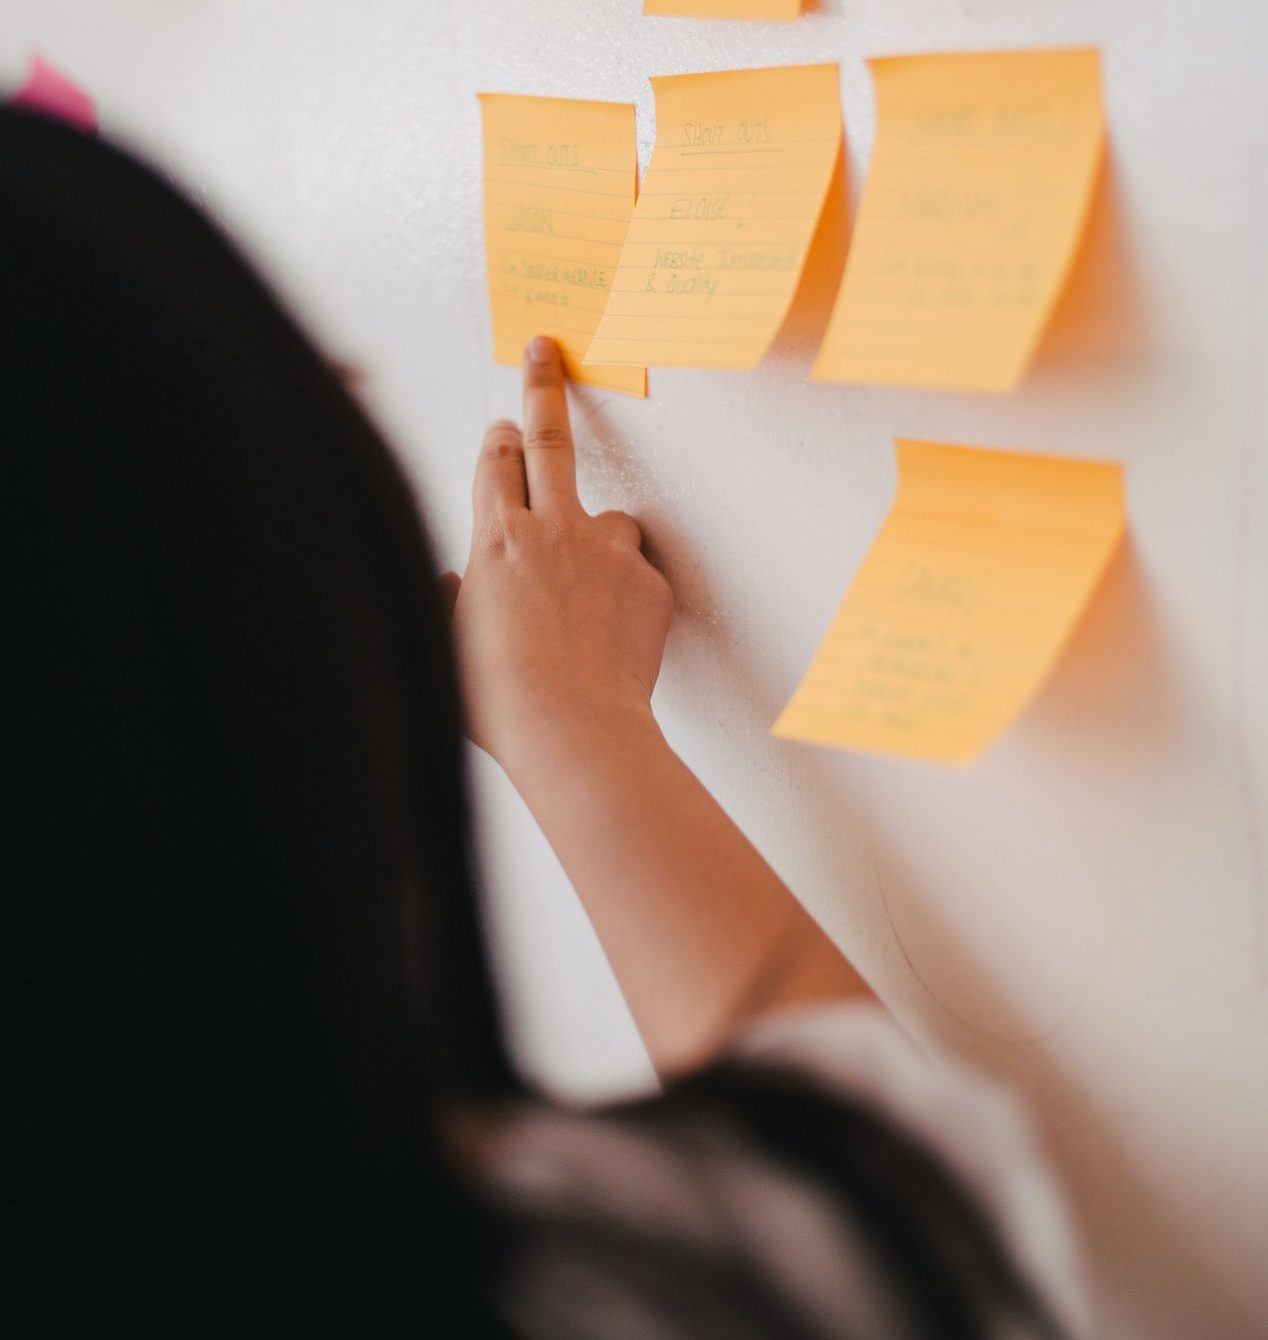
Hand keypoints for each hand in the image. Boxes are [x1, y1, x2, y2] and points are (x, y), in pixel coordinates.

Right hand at [450, 337, 673, 773]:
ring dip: (599, 536)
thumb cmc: (501, 701)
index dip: (497, 440)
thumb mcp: (448, 646)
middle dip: (543, 388)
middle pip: (548, 441)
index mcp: (496, 541)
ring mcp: (607, 553)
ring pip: (609, 518)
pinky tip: (614, 633)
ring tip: (590, 588)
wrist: (573, 730)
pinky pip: (638, 573)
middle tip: (547, 351)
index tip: (502, 425)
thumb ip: (450, 601)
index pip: (493, 464)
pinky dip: (627, 591)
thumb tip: (452, 582)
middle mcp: (553, 531)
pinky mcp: (649, 583)